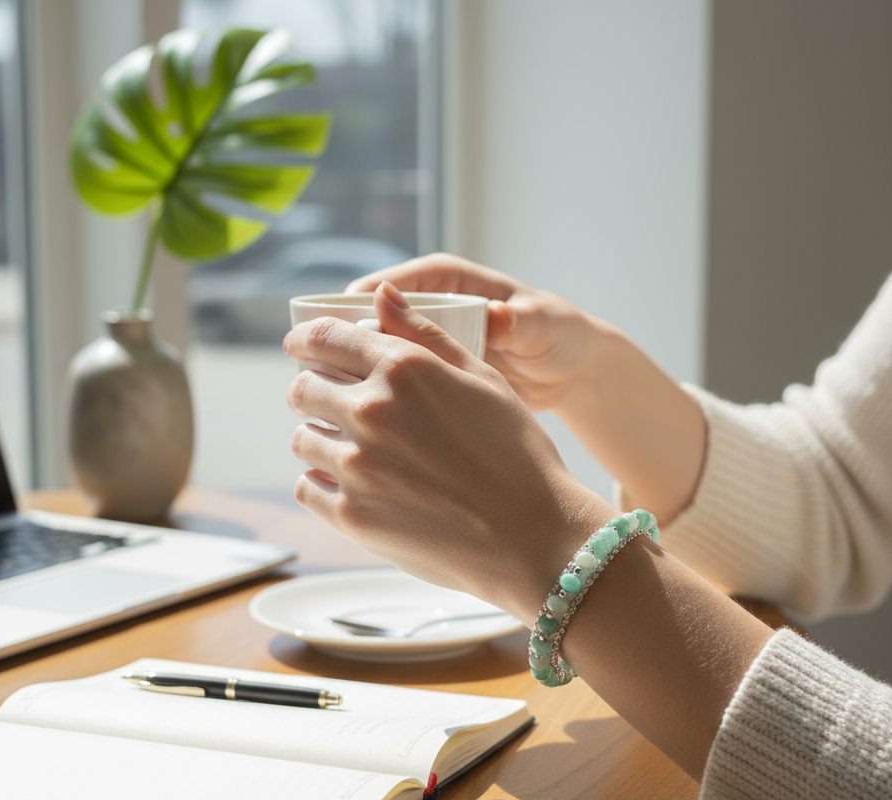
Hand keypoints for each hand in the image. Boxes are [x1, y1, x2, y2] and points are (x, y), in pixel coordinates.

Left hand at [284, 281, 613, 619]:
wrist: (534, 538)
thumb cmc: (518, 456)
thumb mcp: (482, 379)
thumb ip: (424, 334)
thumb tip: (382, 295)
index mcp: (403, 369)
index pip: (323, 337)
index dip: (306, 339)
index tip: (301, 346)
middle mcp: (371, 412)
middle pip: (303, 389)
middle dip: (314, 391)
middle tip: (334, 405)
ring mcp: (357, 467)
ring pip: (302, 440)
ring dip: (321, 439)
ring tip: (357, 451)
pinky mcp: (351, 515)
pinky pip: (308, 488)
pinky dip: (323, 484)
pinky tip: (356, 486)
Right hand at [347, 254, 605, 411]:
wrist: (569, 374)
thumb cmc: (558, 334)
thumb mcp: (539, 325)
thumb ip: (516, 320)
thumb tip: (497, 315)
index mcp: (450, 281)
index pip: (395, 283)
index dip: (362, 301)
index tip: (337, 321)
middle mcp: (428, 310)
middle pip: (371, 320)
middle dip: (344, 342)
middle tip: (321, 366)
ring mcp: (424, 347)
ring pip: (373, 356)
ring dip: (353, 376)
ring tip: (333, 401)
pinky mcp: (426, 379)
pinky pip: (390, 384)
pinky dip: (375, 400)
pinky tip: (360, 426)